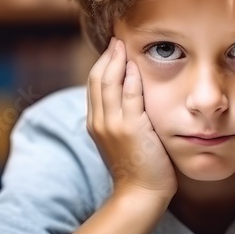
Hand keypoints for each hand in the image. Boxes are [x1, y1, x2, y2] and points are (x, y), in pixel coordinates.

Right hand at [87, 37, 177, 201]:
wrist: (140, 193)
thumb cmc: (138, 168)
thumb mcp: (124, 140)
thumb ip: (122, 119)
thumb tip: (131, 99)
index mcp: (95, 123)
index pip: (94, 85)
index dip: (102, 64)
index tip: (113, 50)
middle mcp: (99, 121)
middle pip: (97, 79)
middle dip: (106, 57)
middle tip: (117, 39)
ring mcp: (112, 125)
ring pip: (108, 83)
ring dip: (116, 60)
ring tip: (123, 44)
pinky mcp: (129, 128)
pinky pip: (128, 96)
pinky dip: (130, 77)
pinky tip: (135, 65)